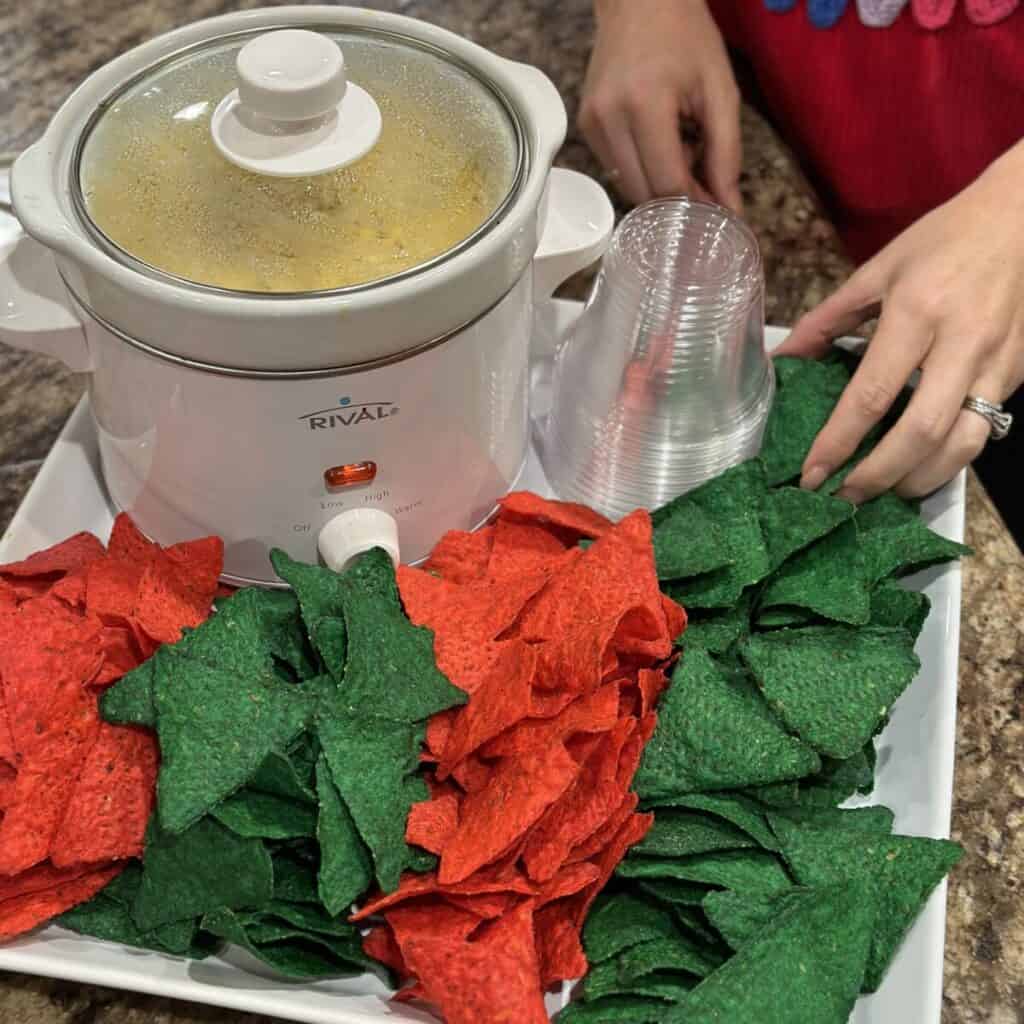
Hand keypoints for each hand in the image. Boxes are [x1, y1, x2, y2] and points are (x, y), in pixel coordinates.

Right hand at [580, 0, 741, 211]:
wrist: (640, 1)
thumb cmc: (686, 38)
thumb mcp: (720, 90)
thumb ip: (727, 154)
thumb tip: (730, 211)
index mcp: (646, 104)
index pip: (667, 182)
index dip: (693, 204)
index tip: (714, 207)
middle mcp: (610, 117)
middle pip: (644, 193)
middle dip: (675, 200)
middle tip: (701, 179)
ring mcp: (592, 123)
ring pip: (627, 187)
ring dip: (657, 186)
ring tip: (680, 152)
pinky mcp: (585, 126)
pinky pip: (615, 169)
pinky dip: (640, 169)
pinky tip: (657, 143)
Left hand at [776, 142, 1023, 501]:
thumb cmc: (944, 239)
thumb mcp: (877, 270)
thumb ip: (826, 320)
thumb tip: (782, 361)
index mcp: (917, 312)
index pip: (871, 395)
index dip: (838, 443)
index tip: (811, 475)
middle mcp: (961, 342)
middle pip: (920, 432)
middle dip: (877, 475)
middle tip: (843, 498)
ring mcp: (997, 362)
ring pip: (962, 444)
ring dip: (918, 479)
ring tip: (881, 494)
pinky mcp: (1017, 373)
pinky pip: (984, 431)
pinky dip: (949, 460)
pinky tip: (920, 468)